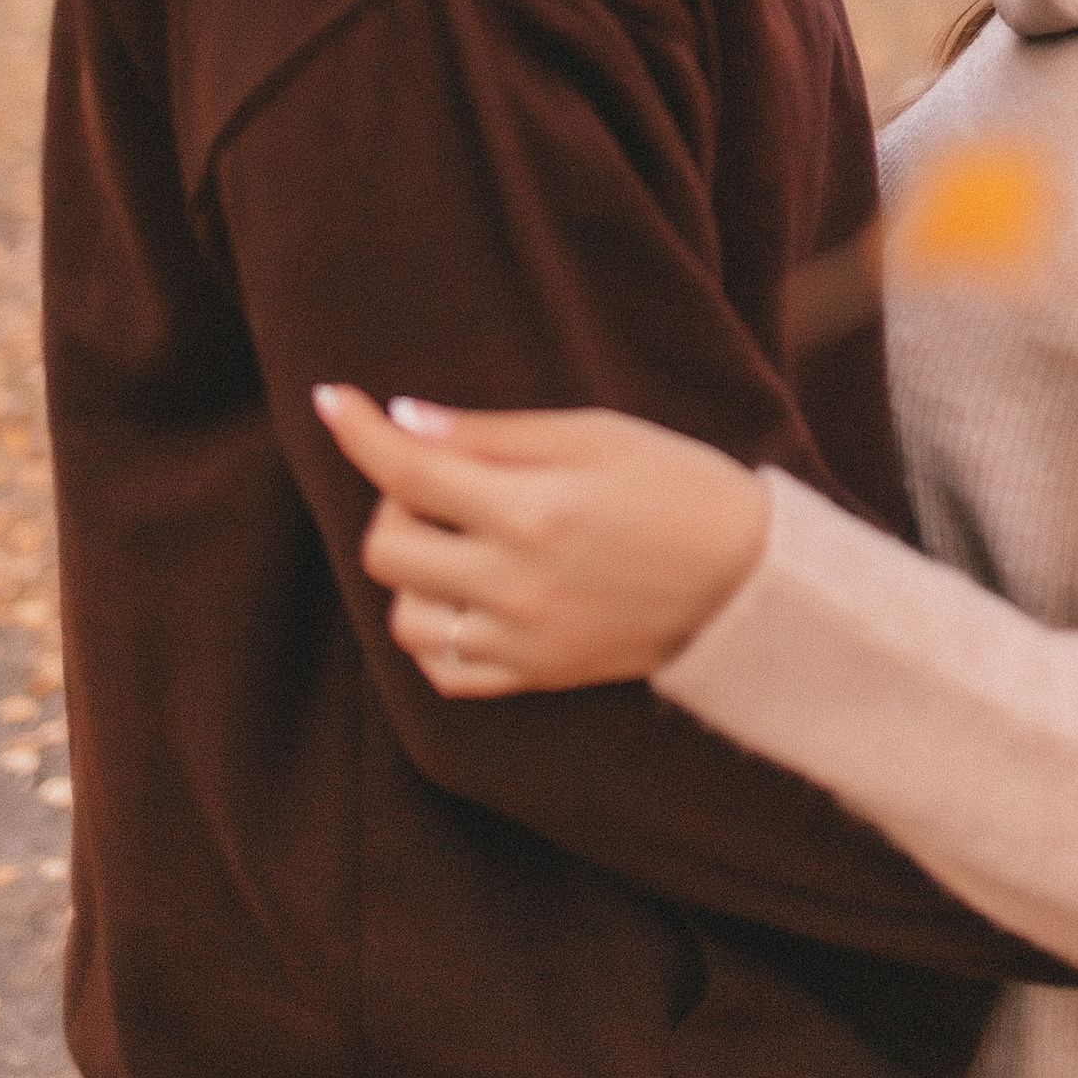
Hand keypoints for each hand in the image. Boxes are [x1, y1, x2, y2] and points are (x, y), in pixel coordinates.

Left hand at [312, 385, 770, 696]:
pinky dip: (434, 628)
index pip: (410, 471)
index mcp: (532, 512)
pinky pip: (442, 669)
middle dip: (394, 501)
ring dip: (412, 569)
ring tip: (460, 536)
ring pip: (403, 618)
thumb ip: (495, 434)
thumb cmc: (678, 486)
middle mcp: (514, 585)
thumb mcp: (596, 433)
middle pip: (386, 550)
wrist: (746, 581)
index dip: (358, 431)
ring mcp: (521, 641)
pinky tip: (465, 592)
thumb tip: (406, 420)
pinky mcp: (533, 678)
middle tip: (441, 475)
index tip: (330, 400)